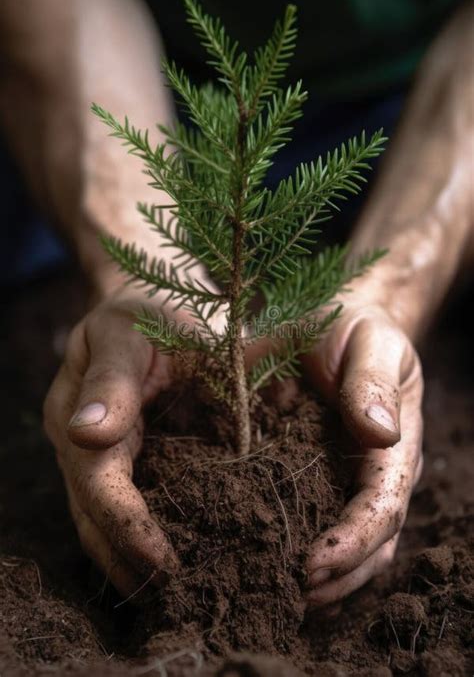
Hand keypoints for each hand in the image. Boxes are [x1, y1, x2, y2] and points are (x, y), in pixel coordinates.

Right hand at [43, 292, 180, 596]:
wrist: (142, 306)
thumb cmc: (150, 312)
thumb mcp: (135, 330)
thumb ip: (114, 380)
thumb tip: (87, 434)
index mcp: (78, 404)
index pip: (96, 479)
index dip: (126, 523)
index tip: (164, 561)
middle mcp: (76, 436)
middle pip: (91, 511)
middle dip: (128, 556)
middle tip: (177, 595)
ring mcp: (88, 451)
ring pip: (96, 519)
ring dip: (126, 559)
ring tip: (169, 595)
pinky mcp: (111, 457)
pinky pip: (113, 507)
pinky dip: (132, 540)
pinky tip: (158, 565)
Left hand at [303, 296, 423, 606]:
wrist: (332, 323)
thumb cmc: (353, 329)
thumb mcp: (370, 341)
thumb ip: (373, 382)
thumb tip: (380, 433)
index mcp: (395, 446)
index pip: (383, 507)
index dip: (354, 540)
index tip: (315, 563)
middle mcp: (374, 475)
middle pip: (372, 545)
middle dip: (336, 577)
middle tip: (289, 594)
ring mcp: (346, 481)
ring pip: (349, 551)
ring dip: (320, 582)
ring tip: (274, 596)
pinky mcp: (314, 478)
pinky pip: (311, 526)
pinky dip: (295, 556)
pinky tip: (261, 569)